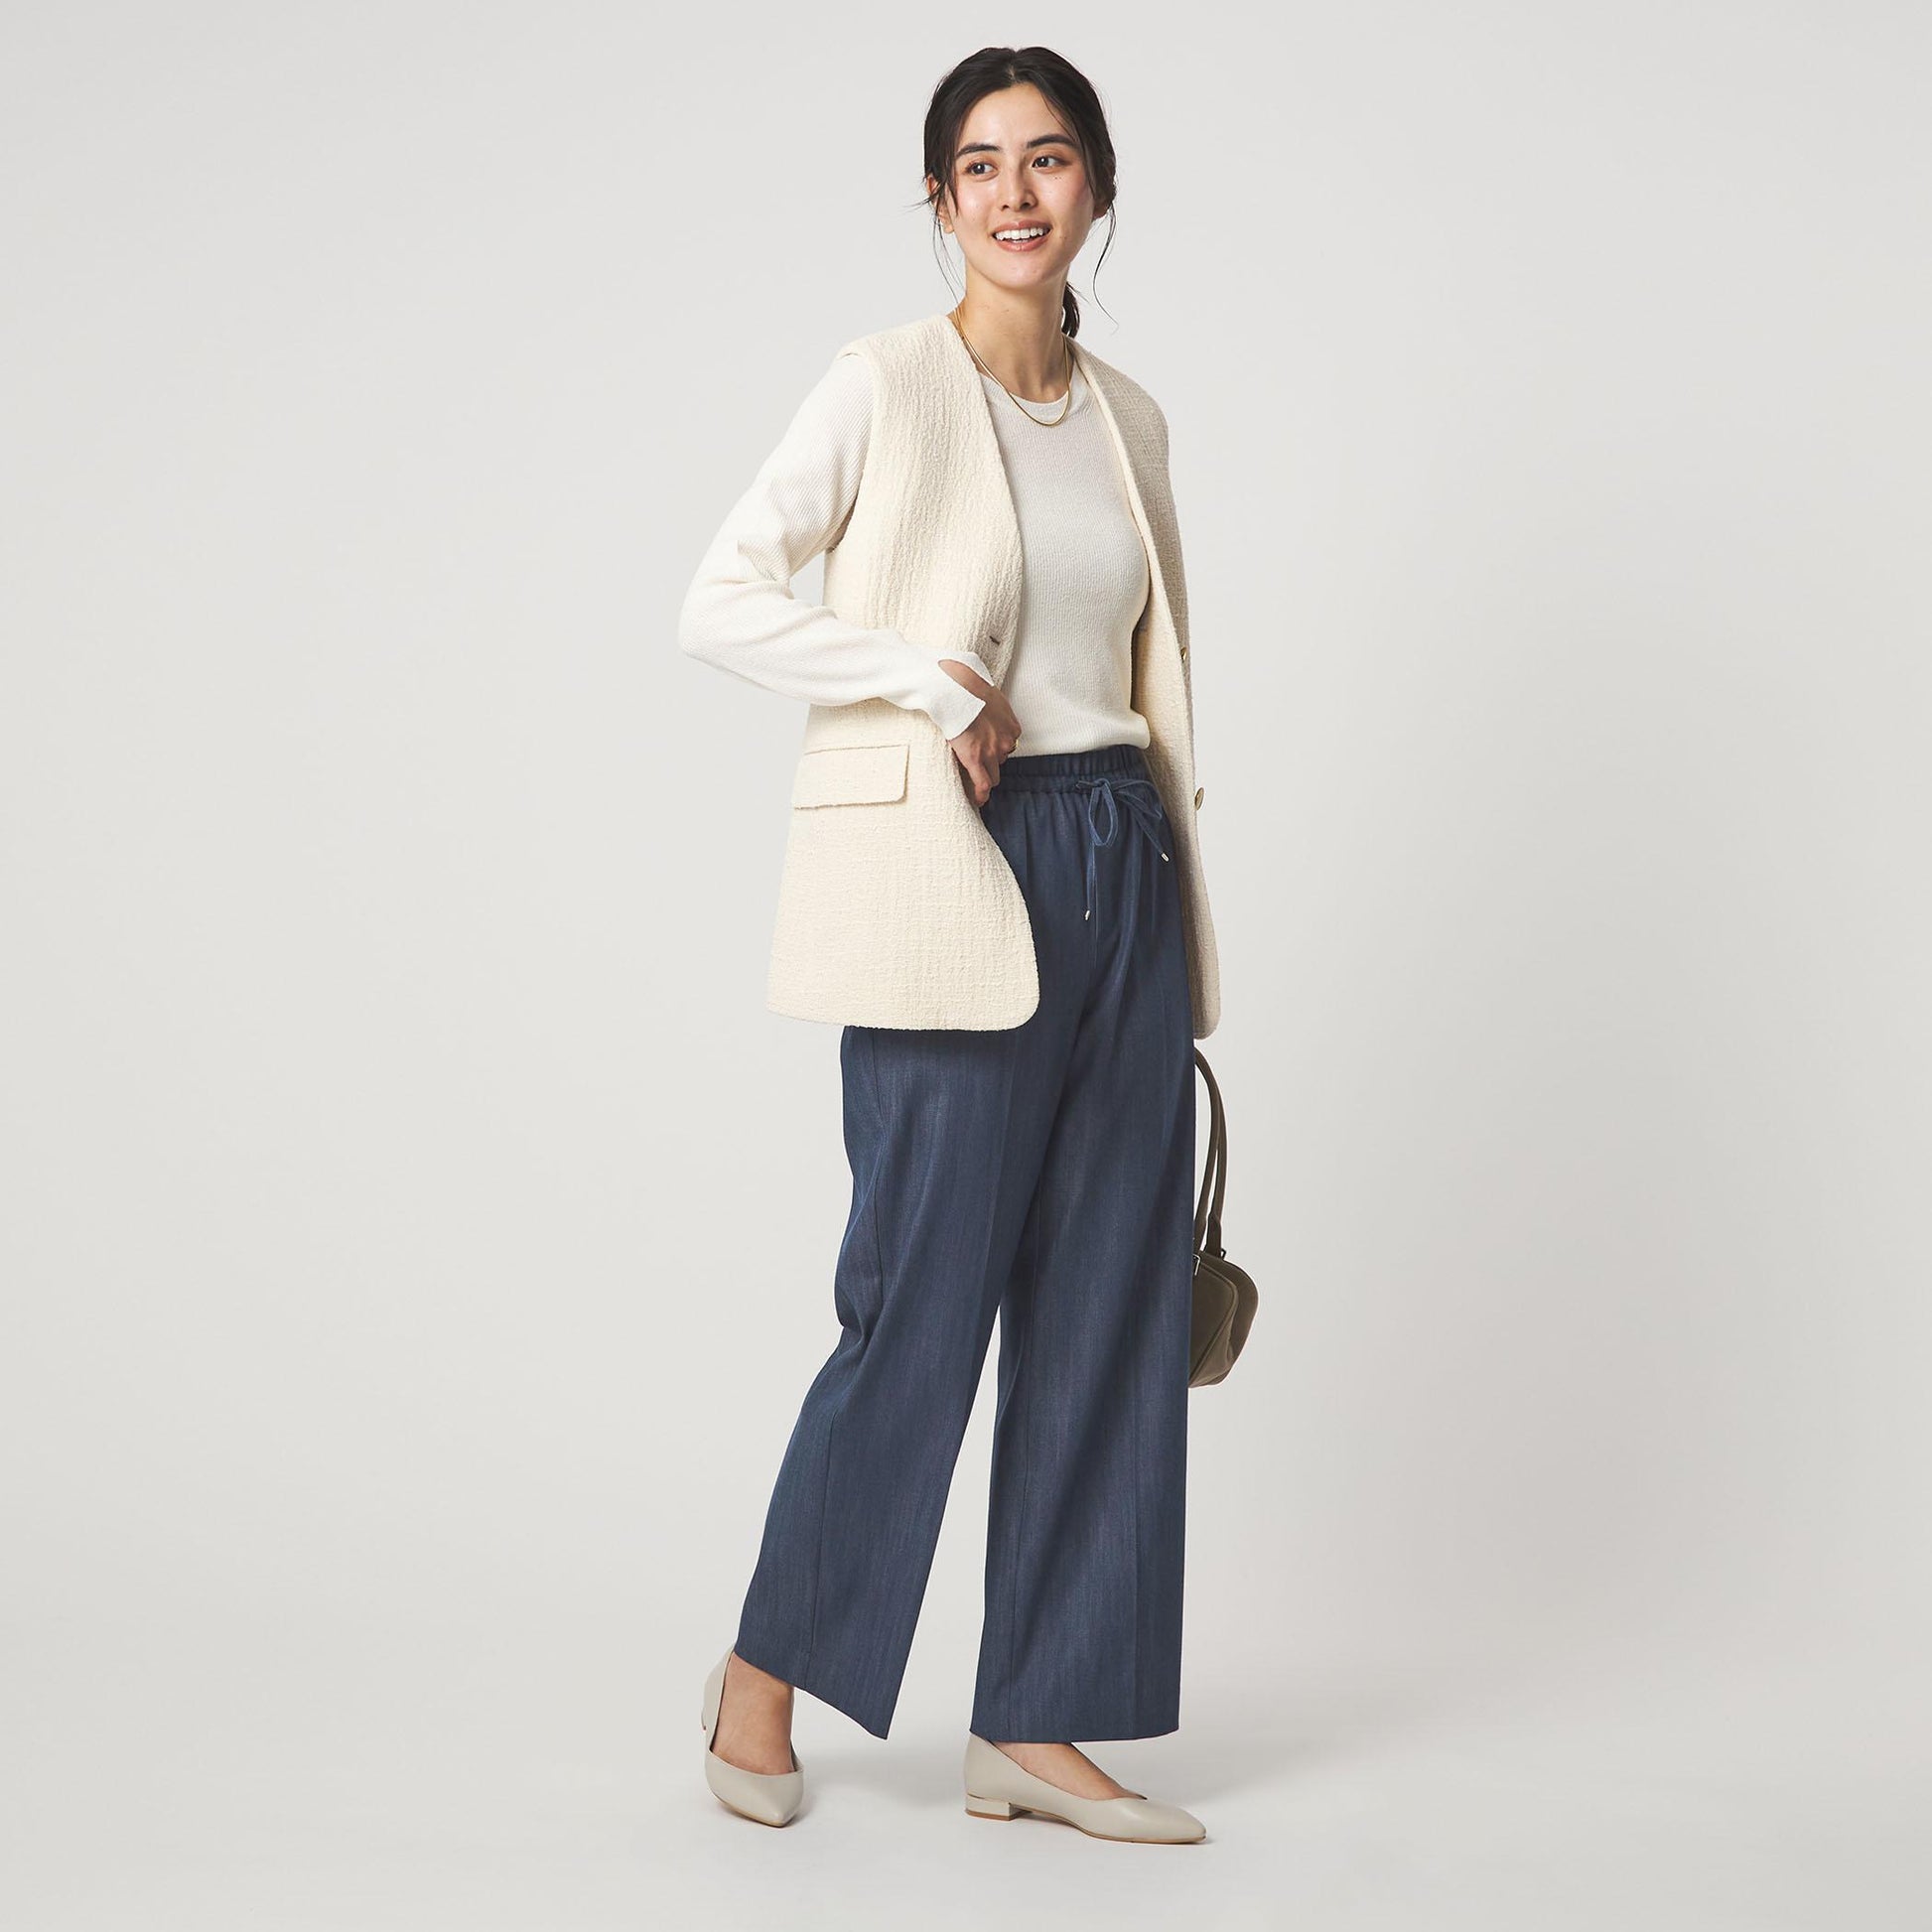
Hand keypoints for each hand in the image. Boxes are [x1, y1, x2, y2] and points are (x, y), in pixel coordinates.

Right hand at [941, 661, 1020, 805]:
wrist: (956, 688)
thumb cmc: (968, 686)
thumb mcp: (990, 694)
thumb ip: (992, 706)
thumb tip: (985, 707)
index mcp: (1011, 726)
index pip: (1007, 745)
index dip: (995, 747)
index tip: (986, 747)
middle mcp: (1006, 741)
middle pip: (1001, 759)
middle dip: (990, 760)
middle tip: (975, 759)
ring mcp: (992, 752)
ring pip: (994, 774)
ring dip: (984, 774)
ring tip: (974, 780)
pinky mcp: (976, 759)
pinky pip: (983, 784)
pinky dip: (981, 795)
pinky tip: (978, 801)